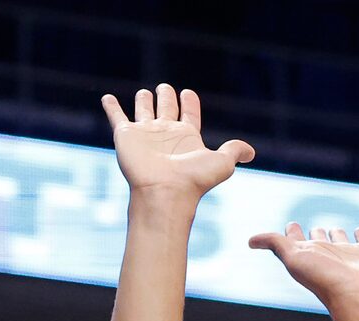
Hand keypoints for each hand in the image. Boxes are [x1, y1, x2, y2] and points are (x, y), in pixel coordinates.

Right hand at [103, 86, 253, 206]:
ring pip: (143, 109)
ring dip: (144, 100)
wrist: (164, 193)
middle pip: (165, 107)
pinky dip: (111, 107)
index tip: (188, 94)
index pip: (188, 112)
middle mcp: (166, 133)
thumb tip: (251, 153)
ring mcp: (145, 134)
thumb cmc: (192, 181)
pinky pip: (117, 117)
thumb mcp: (221, 163)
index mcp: (186, 136)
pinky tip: (107, 97)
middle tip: (166, 89)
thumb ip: (234, 152)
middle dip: (166, 96)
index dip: (189, 102)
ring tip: (145, 94)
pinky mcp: (126, 136)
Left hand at [248, 224, 358, 308]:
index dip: (291, 232)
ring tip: (333, 229)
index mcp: (309, 255)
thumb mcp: (293, 258)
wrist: (358, 297)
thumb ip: (274, 244)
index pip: (297, 240)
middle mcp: (327, 254)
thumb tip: (250, 241)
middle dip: (314, 232)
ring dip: (336, 233)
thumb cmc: (324, 280)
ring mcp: (348, 254)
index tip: (290, 224)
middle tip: (313, 229)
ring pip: (340, 239)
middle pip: (318, 239)